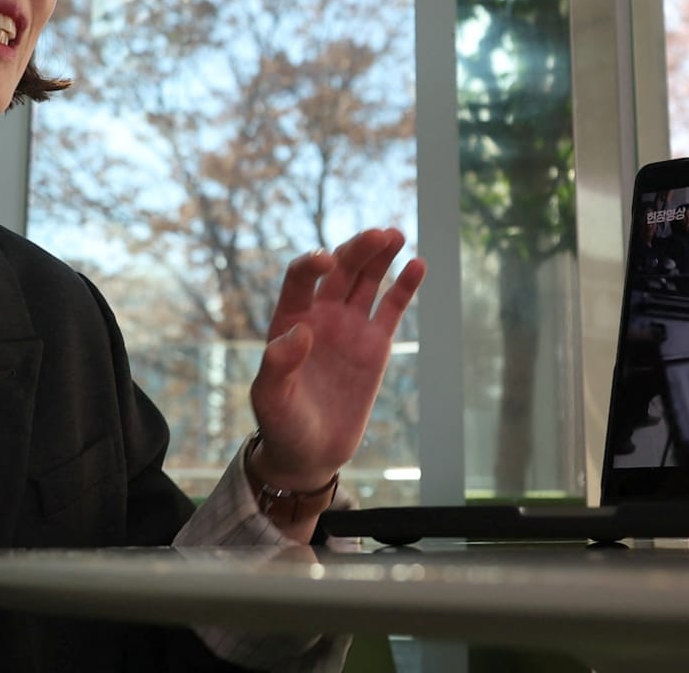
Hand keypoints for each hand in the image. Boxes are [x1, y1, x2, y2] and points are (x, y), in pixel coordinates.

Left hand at [247, 228, 424, 491]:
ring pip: (366, 280)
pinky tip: (417, 264)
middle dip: (357, 250)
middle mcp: (320, 315)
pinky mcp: (376, 345)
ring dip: (379, 256)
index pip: (300, 279)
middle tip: (378, 235)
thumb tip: (299, 331)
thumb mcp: (271, 398)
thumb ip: (278, 365)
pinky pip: (392, 308)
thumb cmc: (282, 424)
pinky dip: (404, 286)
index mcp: (290, 320)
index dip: (312, 265)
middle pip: (340, 270)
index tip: (326, 261)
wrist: (310, 453)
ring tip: (394, 235)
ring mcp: (350, 327)